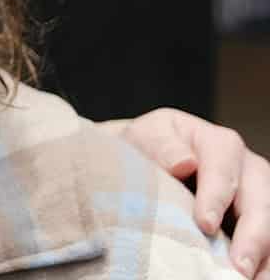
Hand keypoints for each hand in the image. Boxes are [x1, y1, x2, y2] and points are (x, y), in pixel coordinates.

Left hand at [117, 108, 269, 278]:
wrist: (152, 157)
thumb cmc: (150, 148)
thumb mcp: (145, 137)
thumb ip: (161, 147)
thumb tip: (183, 163)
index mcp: (218, 143)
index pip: (223, 168)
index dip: (216, 196)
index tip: (205, 224)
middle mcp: (247, 167)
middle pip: (260, 199)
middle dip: (252, 235)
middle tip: (238, 266)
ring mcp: (257, 193)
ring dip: (264, 253)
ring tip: (248, 277)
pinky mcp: (257, 217)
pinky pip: (268, 240)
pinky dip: (264, 260)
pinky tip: (255, 277)